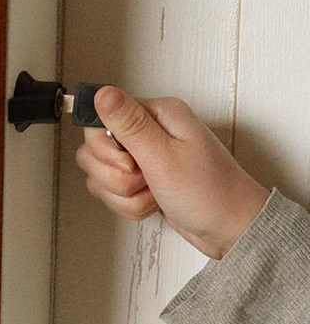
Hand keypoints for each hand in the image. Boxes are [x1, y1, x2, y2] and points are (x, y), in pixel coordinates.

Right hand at [76, 86, 269, 259]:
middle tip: (144, 178)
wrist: (230, 230)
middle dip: (115, 175)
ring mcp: (143, 155)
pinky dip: (128, 204)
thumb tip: (101, 92)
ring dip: (123, 193)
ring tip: (151, 192)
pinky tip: (151, 202)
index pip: (99, 120)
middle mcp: (147, 130)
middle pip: (94, 149)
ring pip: (101, 173)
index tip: (129, 162)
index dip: (105, 147)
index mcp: (156, 113)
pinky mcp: (140, 178)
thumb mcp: (165, 157)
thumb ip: (128, 123)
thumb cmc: (210, 193)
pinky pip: (112, 190)